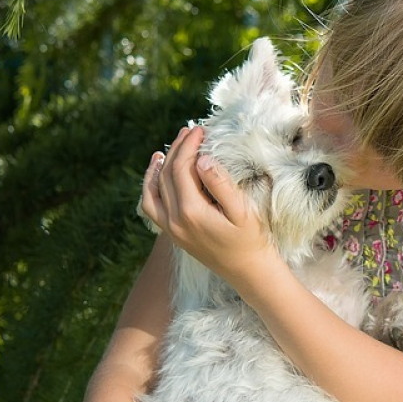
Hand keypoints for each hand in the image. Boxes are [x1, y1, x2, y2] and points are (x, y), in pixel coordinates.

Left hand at [140, 125, 279, 286]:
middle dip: (178, 149)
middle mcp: (174, 220)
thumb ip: (220, 184)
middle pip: (167, 175)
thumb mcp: (242, 210)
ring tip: (172, 146)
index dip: (189, 145)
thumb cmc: (251, 239)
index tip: (201, 130)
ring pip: (154, 189)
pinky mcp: (172, 234)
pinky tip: (158, 172)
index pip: (182, 168)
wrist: (248, 271)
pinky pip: (151, 206)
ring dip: (161, 165)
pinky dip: (151, 186)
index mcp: (192, 212)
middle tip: (191, 131)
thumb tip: (202, 159)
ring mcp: (170, 229)